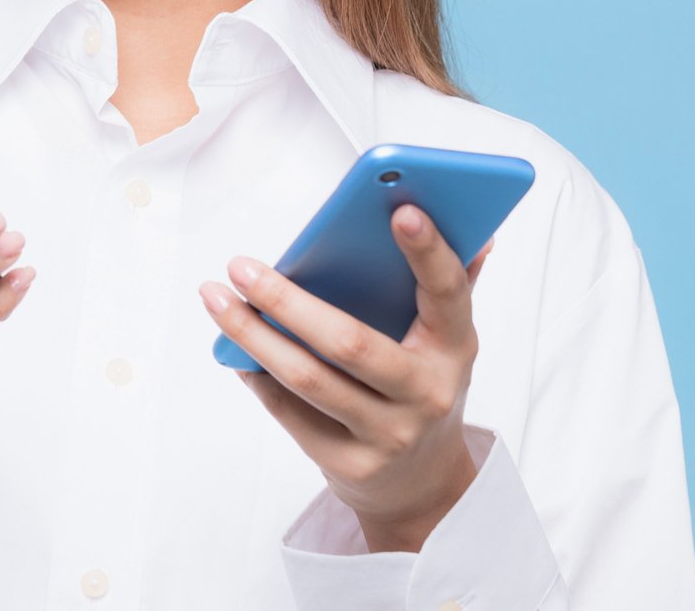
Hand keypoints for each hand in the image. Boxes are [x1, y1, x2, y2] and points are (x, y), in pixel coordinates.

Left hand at [197, 204, 494, 551]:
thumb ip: (451, 286)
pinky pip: (289, 412)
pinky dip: (256, 375)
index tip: (400, 208)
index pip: (447, 293)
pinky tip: (231, 347)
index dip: (428, 251)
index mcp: (456, 348)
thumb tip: (478, 232)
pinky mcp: (351, 465)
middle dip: (287, 300)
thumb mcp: (446, 342)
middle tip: (241, 265)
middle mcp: (426, 394)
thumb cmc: (422, 388)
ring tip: (216, 298)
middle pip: (349, 342)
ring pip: (308, 379)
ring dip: (252, 335)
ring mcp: (389, 435)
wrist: (423, 486)